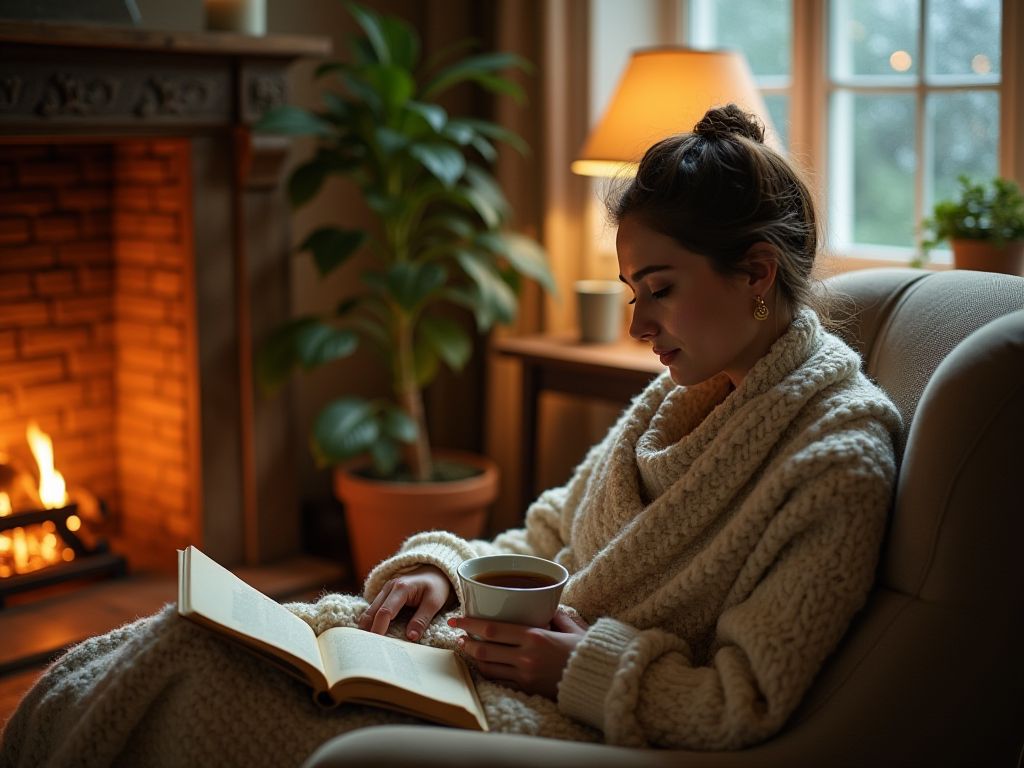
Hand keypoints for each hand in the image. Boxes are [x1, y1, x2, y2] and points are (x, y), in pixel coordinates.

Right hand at [358, 565, 451, 641]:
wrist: (435, 572)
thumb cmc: (436, 586)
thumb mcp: (434, 602)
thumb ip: (422, 619)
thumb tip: (411, 637)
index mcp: (401, 588)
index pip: (385, 611)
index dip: (379, 628)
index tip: (378, 645)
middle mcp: (389, 587)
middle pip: (373, 612)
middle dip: (368, 630)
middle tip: (368, 649)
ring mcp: (385, 590)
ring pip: (370, 611)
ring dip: (367, 626)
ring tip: (369, 645)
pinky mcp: (384, 595)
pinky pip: (374, 609)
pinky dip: (371, 622)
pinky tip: (373, 635)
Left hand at [448, 608, 588, 698]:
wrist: (597, 680)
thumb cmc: (585, 649)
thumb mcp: (570, 625)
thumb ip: (553, 615)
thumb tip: (543, 605)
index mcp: (534, 637)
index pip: (492, 629)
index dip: (470, 624)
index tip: (457, 619)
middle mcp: (526, 657)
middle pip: (484, 649)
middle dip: (466, 641)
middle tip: (457, 634)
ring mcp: (525, 675)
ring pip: (488, 667)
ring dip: (473, 658)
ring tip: (467, 648)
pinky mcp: (528, 688)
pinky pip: (500, 679)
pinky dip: (488, 671)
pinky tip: (483, 664)